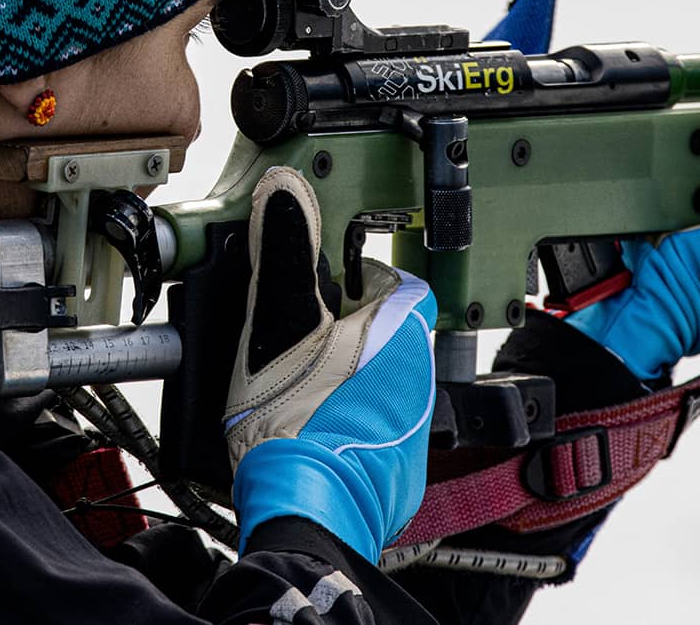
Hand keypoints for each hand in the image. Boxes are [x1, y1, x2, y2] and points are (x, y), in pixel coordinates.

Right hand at [225, 166, 437, 562]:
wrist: (305, 510)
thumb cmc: (292, 419)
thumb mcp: (278, 320)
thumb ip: (284, 250)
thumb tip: (284, 189)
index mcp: (400, 329)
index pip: (390, 278)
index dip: (350, 278)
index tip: (320, 287)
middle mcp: (421, 374)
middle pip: (385, 329)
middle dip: (345, 328)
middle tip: (298, 340)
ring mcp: (415, 425)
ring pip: (383, 378)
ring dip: (349, 374)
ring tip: (298, 387)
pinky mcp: (401, 466)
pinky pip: (378, 425)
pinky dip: (351, 419)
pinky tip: (312, 427)